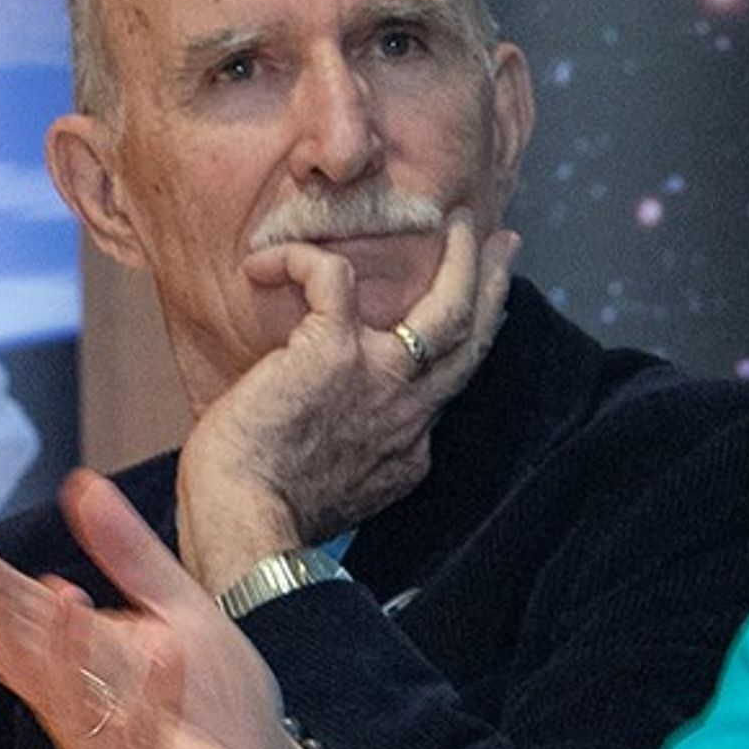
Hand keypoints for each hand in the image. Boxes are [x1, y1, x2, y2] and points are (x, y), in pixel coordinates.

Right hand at [0, 470, 366, 748]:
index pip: (21, 613)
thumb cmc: (218, 700)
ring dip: (63, 650)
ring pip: (70, 701)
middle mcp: (80, 702)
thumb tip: (81, 483)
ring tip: (63, 594)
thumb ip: (129, 553)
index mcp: (82, 659)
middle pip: (24, 657)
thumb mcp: (180, 608)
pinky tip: (159, 651)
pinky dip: (151, 694)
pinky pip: (142, 736)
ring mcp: (109, 745)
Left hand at [176, 215, 516, 595]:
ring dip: (458, 259)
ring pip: (446, 307)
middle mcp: (408, 413)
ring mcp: (379, 378)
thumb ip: (358, 467)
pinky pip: (331, 277)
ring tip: (457, 222)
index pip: (442, 388)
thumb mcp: (338, 498)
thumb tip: (346, 451)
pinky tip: (269, 262)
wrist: (246, 526)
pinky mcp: (332, 350)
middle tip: (503, 244)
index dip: (455, 350)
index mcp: (408, 449)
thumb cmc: (264, 518)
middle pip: (472, 340)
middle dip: (494, 286)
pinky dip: (300, 260)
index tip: (460, 324)